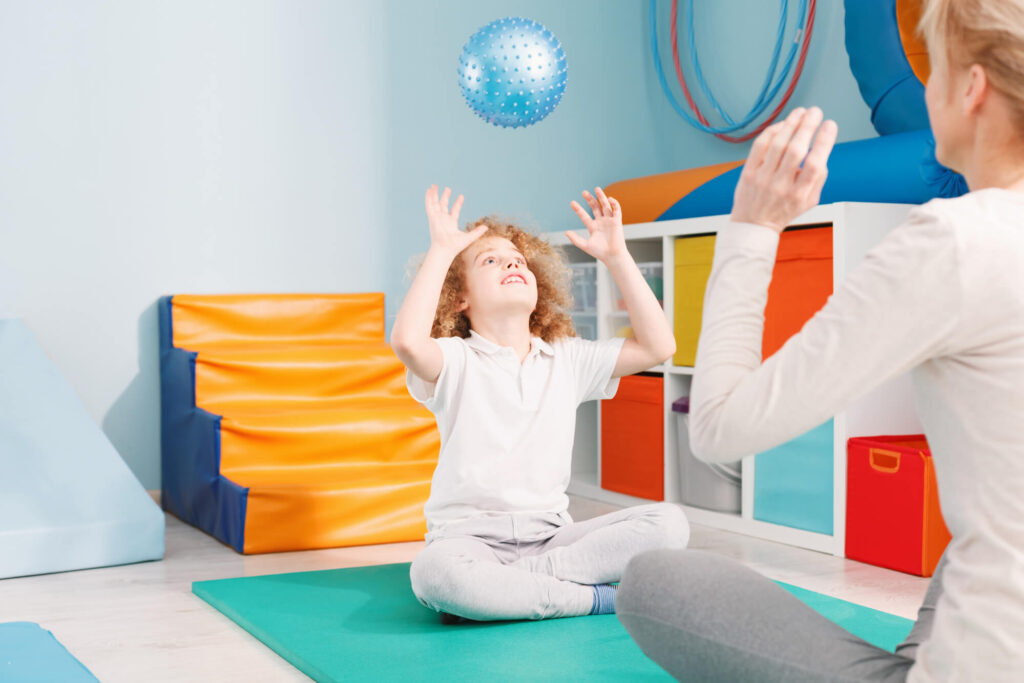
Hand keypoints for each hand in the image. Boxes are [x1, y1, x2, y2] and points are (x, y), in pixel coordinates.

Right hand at [424, 185, 487, 255]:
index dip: (458, 203)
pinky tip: (429, 190)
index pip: (455, 211)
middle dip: (445, 197)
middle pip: (444, 205)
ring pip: (435, 203)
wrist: (445, 249)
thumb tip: (486, 227)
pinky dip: (428, 198)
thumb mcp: (469, 237)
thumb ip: (477, 232)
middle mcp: (443, 220)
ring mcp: (437, 218)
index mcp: (451, 223)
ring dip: (435, 195)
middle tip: (448, 189)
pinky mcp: (433, 218)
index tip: (461, 196)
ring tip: (434, 186)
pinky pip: (429, 206)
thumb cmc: (455, 246)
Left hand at [567, 187, 625, 262]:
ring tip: (596, 189)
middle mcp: (601, 222)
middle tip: (584, 192)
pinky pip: (616, 210)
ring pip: (605, 206)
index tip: (572, 203)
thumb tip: (566, 232)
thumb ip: (575, 239)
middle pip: (595, 207)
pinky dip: (614, 203)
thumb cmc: (599, 252)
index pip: (584, 216)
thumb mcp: (585, 245)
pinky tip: (609, 199)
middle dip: (590, 200)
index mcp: (593, 227)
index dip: (578, 209)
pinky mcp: (617, 221)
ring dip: (601, 197)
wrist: (612, 256)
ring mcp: (609, 221)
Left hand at [730, 107, 838, 233]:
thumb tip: (823, 149)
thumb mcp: (810, 201)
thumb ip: (819, 178)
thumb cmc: (783, 210)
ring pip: (777, 145)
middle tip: (816, 112)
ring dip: (790, 124)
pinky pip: (759, 146)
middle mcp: (780, 186)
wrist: (753, 225)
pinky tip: (782, 125)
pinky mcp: (748, 172)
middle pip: (796, 150)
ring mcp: (762, 178)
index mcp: (799, 194)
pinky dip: (771, 132)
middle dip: (808, 126)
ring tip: (800, 112)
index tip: (830, 124)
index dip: (824, 142)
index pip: (815, 165)